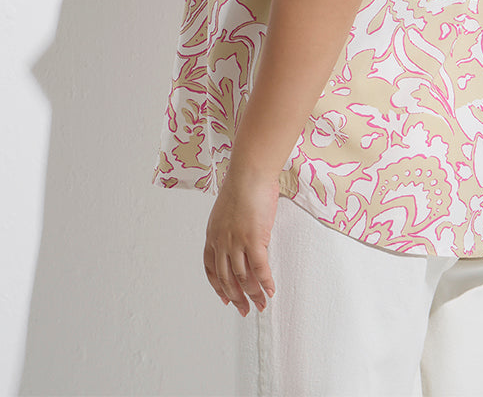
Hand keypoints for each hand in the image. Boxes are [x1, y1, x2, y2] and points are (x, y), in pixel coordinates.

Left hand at [203, 164, 279, 315]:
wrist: (249, 173)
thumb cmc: (242, 185)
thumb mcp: (227, 211)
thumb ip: (230, 228)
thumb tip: (240, 238)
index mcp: (212, 235)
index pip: (211, 269)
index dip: (218, 287)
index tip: (225, 298)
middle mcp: (221, 242)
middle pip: (226, 278)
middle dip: (236, 297)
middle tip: (245, 309)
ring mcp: (236, 242)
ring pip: (243, 277)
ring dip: (253, 294)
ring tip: (261, 304)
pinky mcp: (254, 239)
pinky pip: (260, 268)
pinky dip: (265, 282)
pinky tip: (271, 290)